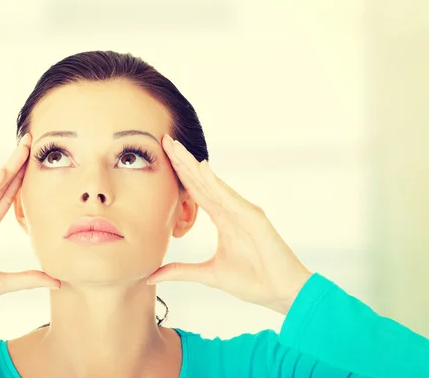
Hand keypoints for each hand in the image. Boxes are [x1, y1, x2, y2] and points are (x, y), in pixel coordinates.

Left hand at [146, 134, 311, 314]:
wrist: (282, 293)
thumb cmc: (252, 281)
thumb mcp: (208, 275)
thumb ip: (180, 272)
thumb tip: (150, 277)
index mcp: (222, 219)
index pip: (196, 191)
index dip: (180, 173)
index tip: (163, 156)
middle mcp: (232, 210)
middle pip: (201, 181)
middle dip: (182, 161)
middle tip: (165, 139)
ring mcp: (243, 211)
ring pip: (213, 184)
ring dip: (193, 165)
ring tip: (176, 147)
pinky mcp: (254, 218)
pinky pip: (231, 197)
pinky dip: (216, 182)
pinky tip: (201, 168)